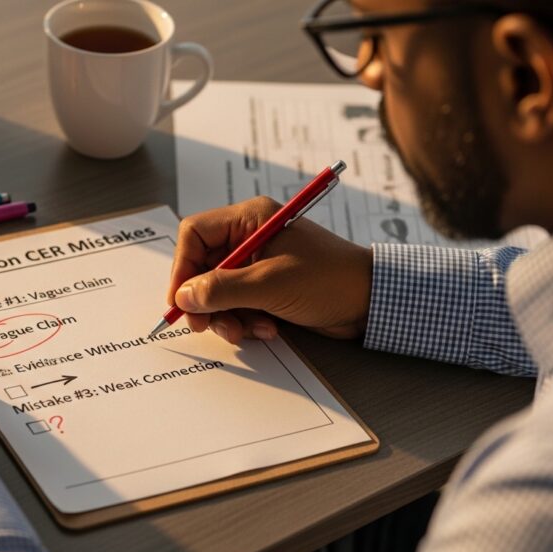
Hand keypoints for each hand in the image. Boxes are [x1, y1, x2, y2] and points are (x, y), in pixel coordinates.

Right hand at [168, 196, 372, 341]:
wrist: (371, 301)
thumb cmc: (329, 280)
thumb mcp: (270, 284)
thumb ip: (221, 289)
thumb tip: (183, 296)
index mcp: (251, 219)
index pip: (196, 234)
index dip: (183, 268)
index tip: (181, 300)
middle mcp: (252, 237)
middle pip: (204, 266)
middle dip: (206, 300)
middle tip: (207, 326)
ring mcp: (260, 263)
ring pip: (220, 291)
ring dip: (228, 316)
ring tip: (246, 331)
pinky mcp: (269, 287)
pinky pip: (240, 305)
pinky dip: (247, 321)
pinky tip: (268, 329)